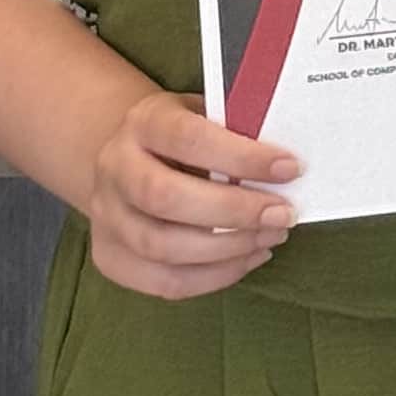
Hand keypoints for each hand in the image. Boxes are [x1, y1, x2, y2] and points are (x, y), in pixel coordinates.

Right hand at [83, 88, 299, 299]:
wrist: (126, 156)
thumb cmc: (184, 134)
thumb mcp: (206, 114)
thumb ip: (237, 132)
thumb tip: (287, 167)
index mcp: (143, 122)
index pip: (189, 139)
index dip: (242, 157)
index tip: (290, 169)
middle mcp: (115, 169)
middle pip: (166, 198)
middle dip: (235, 211)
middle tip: (283, 214)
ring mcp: (105, 217)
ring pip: (161, 247)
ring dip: (228, 250)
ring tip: (271, 237)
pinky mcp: (109, 257)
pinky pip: (162, 282)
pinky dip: (213, 277)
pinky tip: (249, 258)